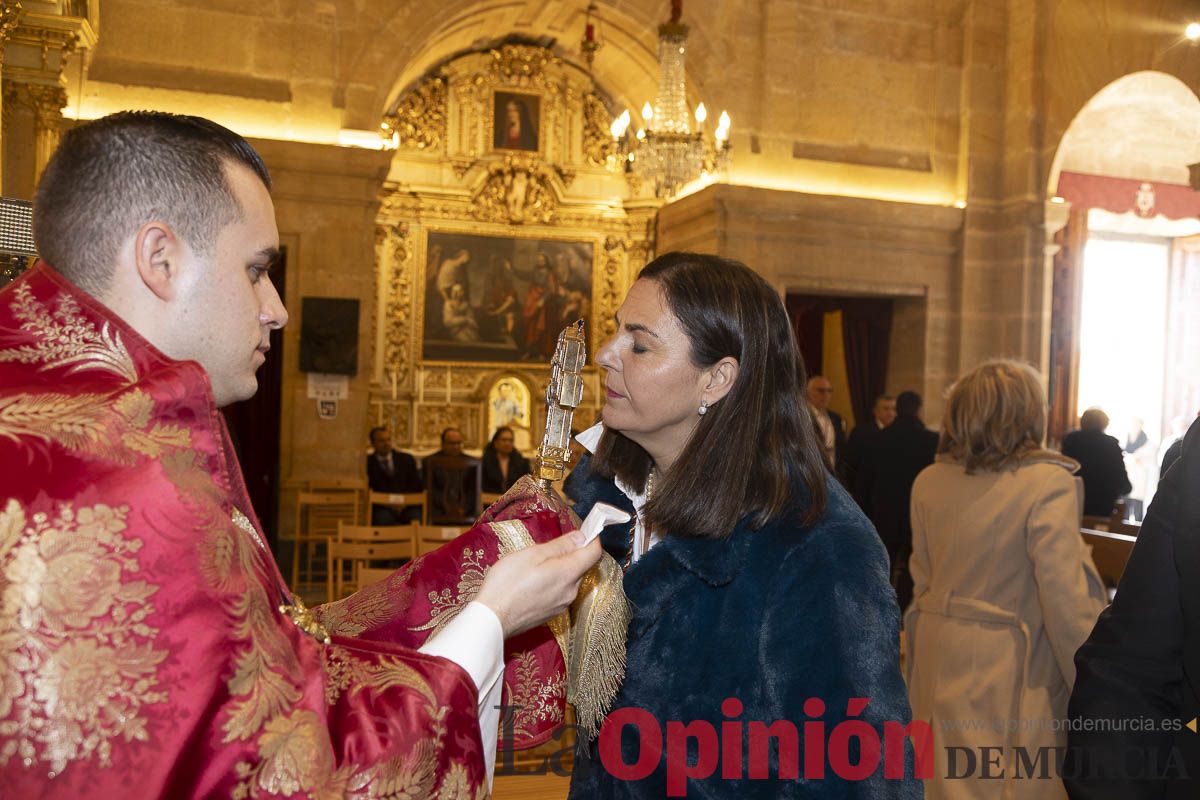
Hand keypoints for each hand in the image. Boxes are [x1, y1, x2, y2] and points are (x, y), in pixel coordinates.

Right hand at [475, 531, 601, 637]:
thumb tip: (581, 537)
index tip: (584, 530)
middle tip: (546, 547)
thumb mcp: (533, 554)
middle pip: (581, 566)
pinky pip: (559, 592)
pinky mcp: (551, 614)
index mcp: (568, 574)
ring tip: (533, 567)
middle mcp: (570, 591)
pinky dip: (551, 583)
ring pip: (569, 580)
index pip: (594, 553)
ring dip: (559, 569)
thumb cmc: (507, 583)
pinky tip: (531, 583)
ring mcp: (561, 605)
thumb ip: (561, 545)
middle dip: (570, 553)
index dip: (592, 538)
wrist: (492, 618)